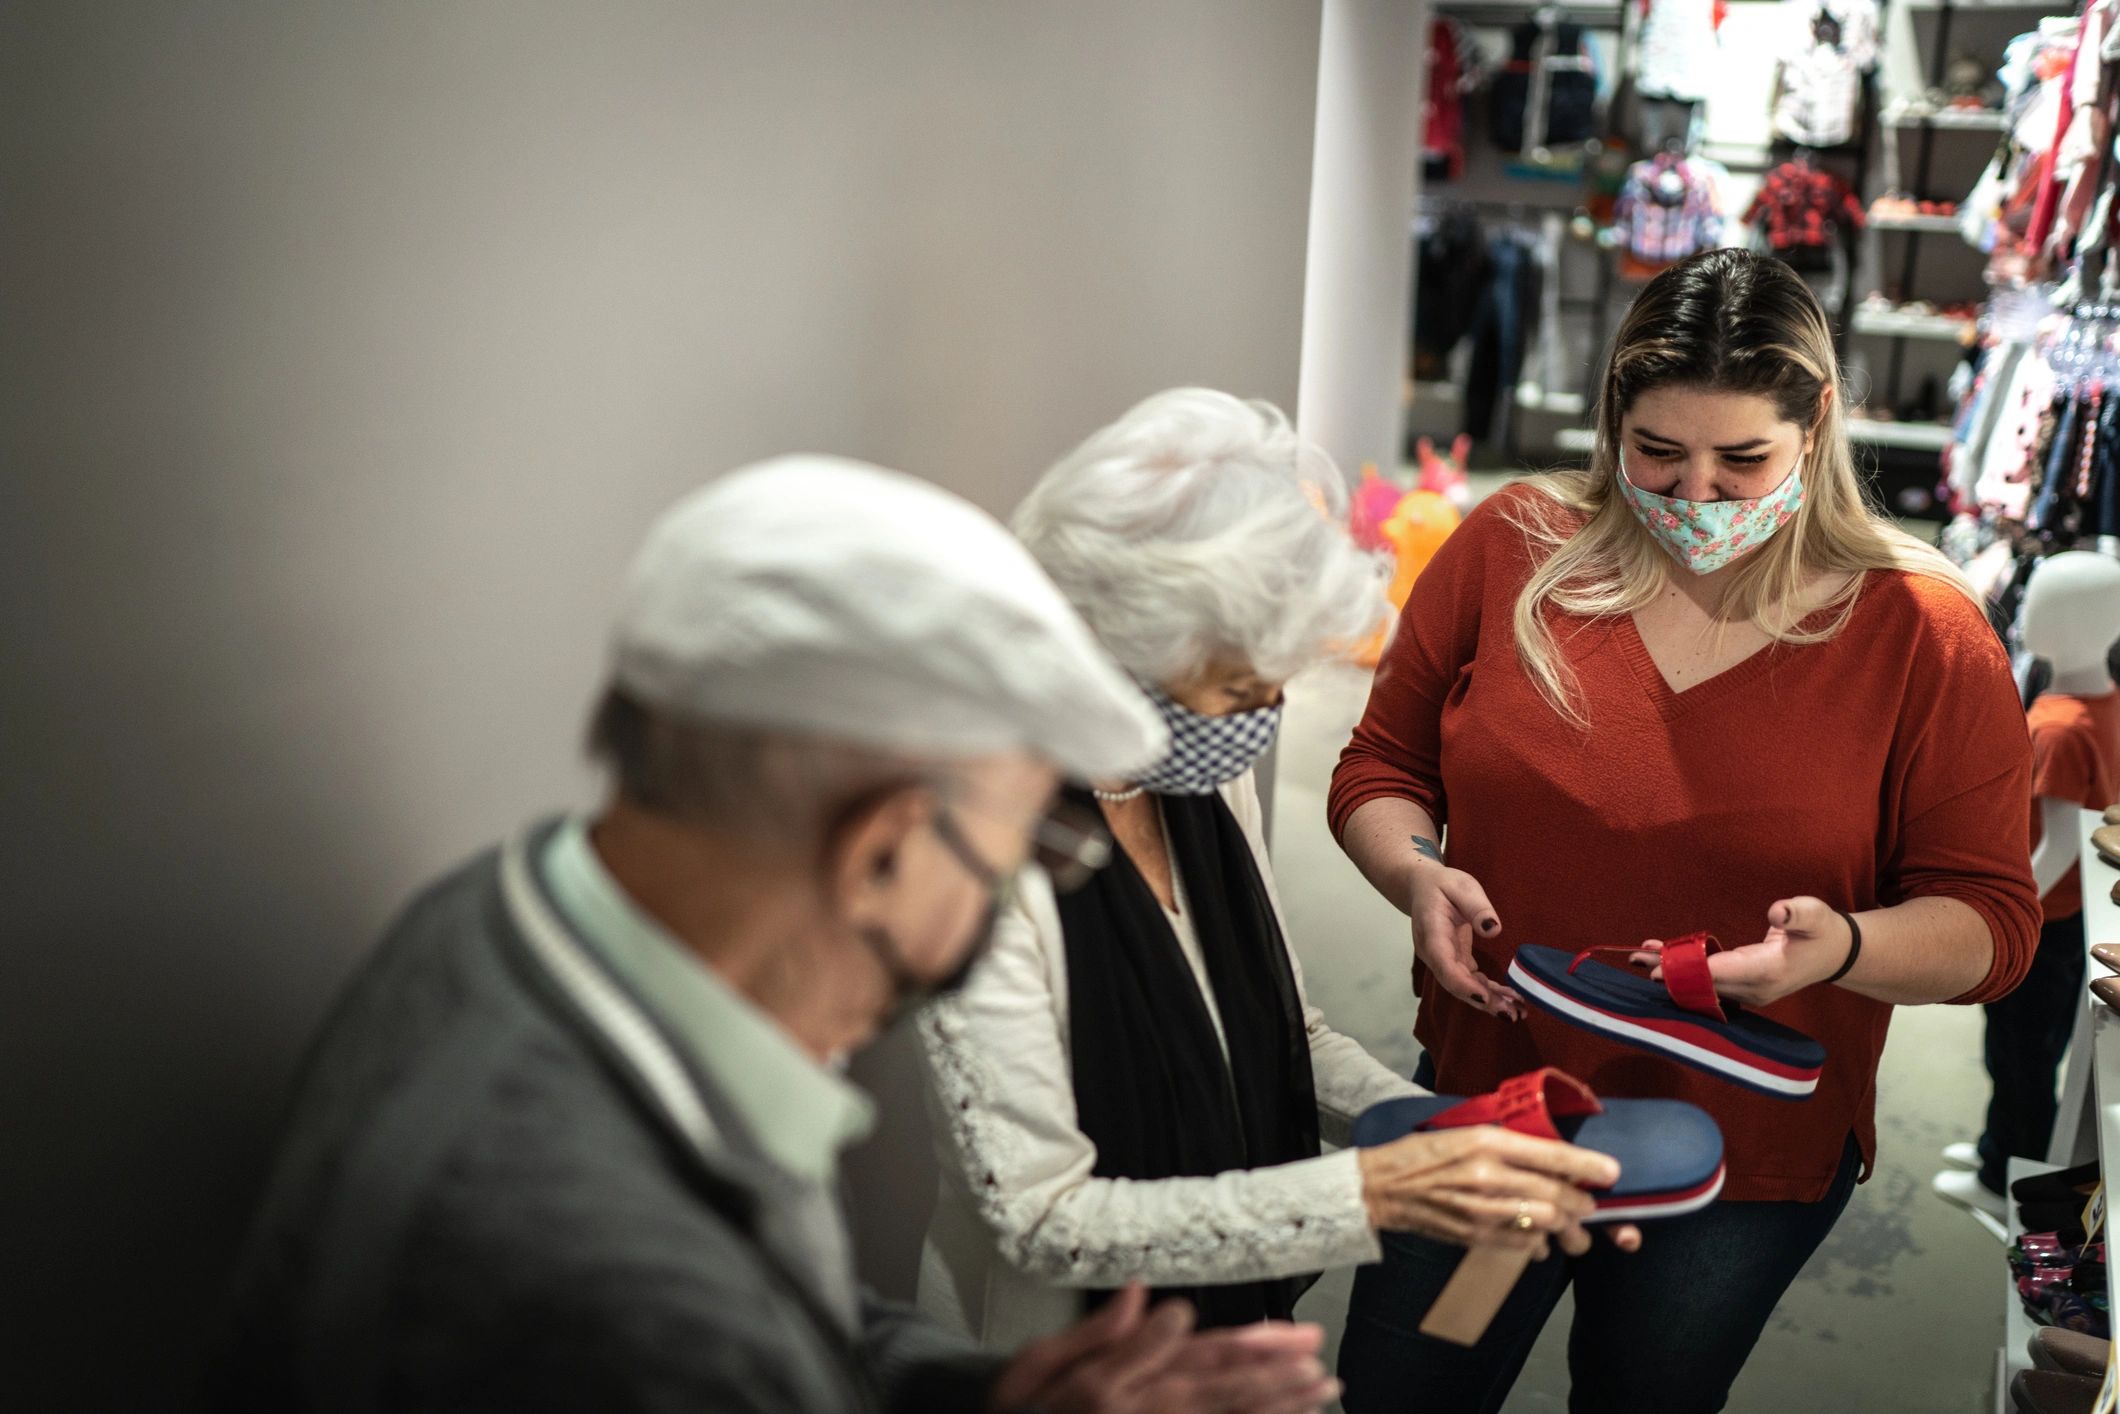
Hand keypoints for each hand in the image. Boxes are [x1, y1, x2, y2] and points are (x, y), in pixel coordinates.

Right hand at [990, 1285, 1336, 1413]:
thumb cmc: (1018, 1410)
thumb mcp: (1035, 1365)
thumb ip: (1092, 1333)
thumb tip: (1136, 1289)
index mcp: (1108, 1381)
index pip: (1176, 1353)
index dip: (1228, 1341)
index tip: (1275, 1331)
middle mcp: (1137, 1411)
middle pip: (1213, 1387)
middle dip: (1269, 1370)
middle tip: (1315, 1356)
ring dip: (1275, 1404)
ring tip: (1320, 1388)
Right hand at [1356, 1123, 1636, 1258]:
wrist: (1382, 1186)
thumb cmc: (1425, 1152)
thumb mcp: (1465, 1131)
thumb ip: (1507, 1141)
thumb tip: (1552, 1152)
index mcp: (1487, 1141)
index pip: (1551, 1155)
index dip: (1587, 1166)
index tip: (1612, 1172)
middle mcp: (1488, 1175)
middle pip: (1556, 1195)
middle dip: (1582, 1203)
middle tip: (1588, 1203)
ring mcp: (1482, 1210)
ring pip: (1545, 1222)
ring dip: (1565, 1226)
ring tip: (1569, 1225)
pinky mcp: (1475, 1235)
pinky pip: (1523, 1245)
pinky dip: (1540, 1244)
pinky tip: (1540, 1238)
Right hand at [1408, 858, 1522, 1020]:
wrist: (1422, 888)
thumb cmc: (1442, 884)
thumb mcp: (1461, 886)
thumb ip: (1477, 907)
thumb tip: (1493, 930)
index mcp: (1433, 933)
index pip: (1444, 965)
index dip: (1462, 984)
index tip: (1484, 997)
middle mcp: (1435, 953)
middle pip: (1455, 983)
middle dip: (1482, 1000)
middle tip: (1510, 1014)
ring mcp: (1443, 960)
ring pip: (1463, 987)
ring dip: (1489, 1001)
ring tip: (1517, 1012)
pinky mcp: (1455, 961)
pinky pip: (1470, 981)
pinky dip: (1489, 991)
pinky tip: (1511, 999)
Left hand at [1632, 897, 1850, 1008]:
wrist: (1834, 953)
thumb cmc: (1822, 930)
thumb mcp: (1814, 914)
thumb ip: (1796, 913)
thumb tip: (1776, 912)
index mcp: (1767, 972)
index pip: (1718, 974)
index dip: (1686, 971)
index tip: (1656, 968)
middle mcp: (1754, 989)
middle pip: (1704, 983)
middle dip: (1670, 971)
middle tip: (1636, 957)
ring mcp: (1748, 993)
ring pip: (1703, 985)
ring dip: (1672, 971)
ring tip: (1639, 955)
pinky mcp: (1743, 989)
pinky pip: (1709, 982)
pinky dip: (1685, 970)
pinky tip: (1663, 956)